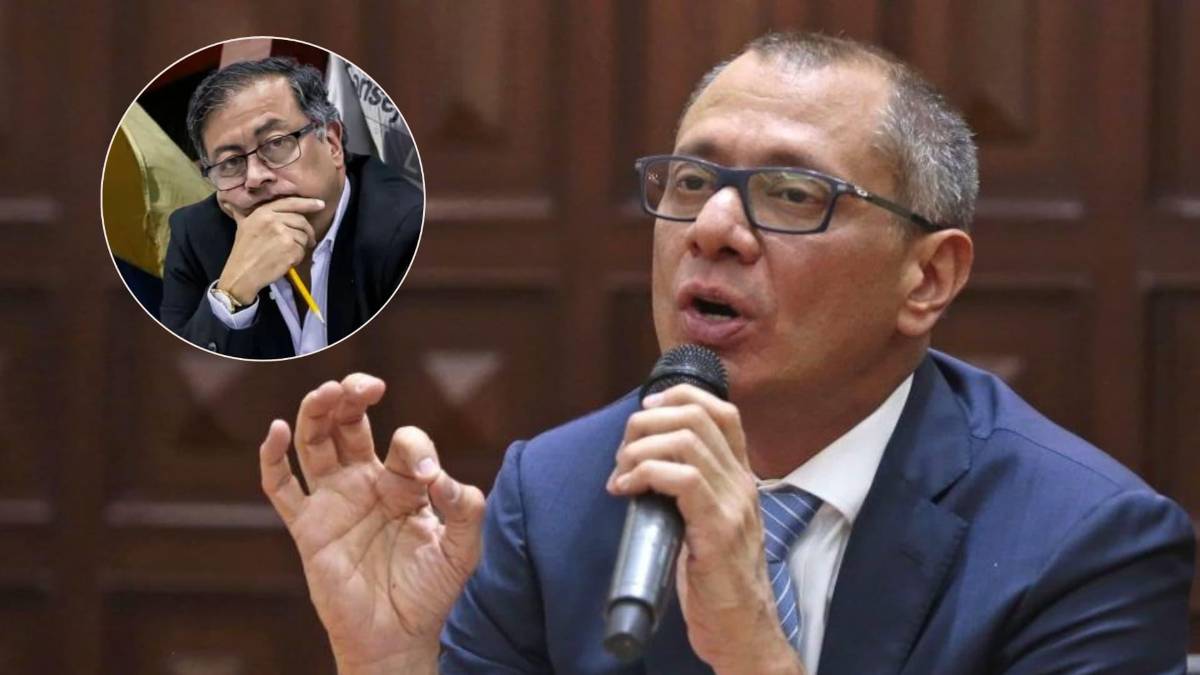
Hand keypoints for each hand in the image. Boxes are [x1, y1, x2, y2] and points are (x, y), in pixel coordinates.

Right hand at [218, 196, 323, 304]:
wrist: (242, 274)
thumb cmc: (243, 251)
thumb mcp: (243, 226)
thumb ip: (246, 214)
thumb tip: (229, 201)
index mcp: (263, 212)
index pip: (291, 203)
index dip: (308, 203)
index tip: (320, 204)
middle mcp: (273, 220)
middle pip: (301, 221)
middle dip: (308, 231)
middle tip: (310, 240)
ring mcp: (283, 234)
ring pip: (304, 236)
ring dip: (301, 246)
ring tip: (290, 253)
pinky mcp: (290, 249)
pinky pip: (302, 250)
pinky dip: (298, 257)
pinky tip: (287, 261)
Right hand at [259, 373, 485, 674]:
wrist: (399, 637)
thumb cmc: (432, 592)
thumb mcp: (463, 548)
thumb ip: (464, 508)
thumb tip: (442, 478)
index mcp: (406, 483)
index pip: (406, 442)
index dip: (417, 448)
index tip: (430, 476)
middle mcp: (367, 484)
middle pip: (350, 424)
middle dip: (354, 396)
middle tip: (364, 384)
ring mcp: (334, 502)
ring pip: (315, 443)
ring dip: (317, 412)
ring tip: (328, 391)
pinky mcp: (308, 527)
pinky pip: (281, 488)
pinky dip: (273, 458)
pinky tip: (279, 430)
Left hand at [607, 385, 804, 674]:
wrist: (743, 631)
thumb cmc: (716, 582)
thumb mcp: (707, 524)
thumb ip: (690, 493)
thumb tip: (645, 467)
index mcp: (740, 478)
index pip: (722, 411)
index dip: (679, 396)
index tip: (645, 412)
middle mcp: (741, 484)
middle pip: (696, 416)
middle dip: (646, 423)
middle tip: (622, 453)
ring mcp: (733, 505)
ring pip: (685, 441)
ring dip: (639, 449)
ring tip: (620, 474)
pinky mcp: (718, 531)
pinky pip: (682, 480)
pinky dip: (645, 474)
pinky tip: (626, 490)